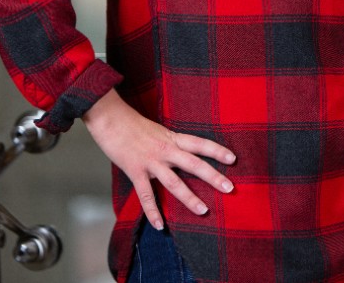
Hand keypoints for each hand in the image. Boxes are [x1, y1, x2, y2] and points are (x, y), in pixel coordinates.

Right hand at [81, 89, 235, 229]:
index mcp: (173, 138)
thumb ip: (170, 143)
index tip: (233, 159)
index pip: (200, 144)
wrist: (110, 118)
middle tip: (230, 188)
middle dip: (213, 176)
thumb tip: (182, 152)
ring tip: (203, 211)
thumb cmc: (133, 124)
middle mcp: (166, 150)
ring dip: (189, 198)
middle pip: (194, 164)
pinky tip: (160, 225)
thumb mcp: (158, 130)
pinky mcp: (135, 171)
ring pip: (174, 183)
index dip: (217, 151)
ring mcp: (151, 161)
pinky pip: (146, 195)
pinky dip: (153, 211)